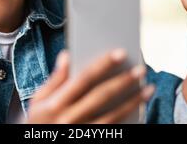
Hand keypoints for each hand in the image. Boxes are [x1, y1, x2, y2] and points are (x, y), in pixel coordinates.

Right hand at [26, 49, 153, 123]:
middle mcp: (68, 119)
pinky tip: (139, 109)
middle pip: (101, 96)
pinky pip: (112, 131)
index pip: (83, 79)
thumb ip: (54, 79)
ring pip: (113, 117)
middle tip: (141, 69)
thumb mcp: (38, 101)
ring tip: (149, 88)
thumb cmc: (38, 122)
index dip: (103, 65)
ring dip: (133, 102)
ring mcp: (81, 133)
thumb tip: (67, 55)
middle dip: (123, 82)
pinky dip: (127, 119)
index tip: (120, 52)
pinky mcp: (91, 141)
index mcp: (55, 104)